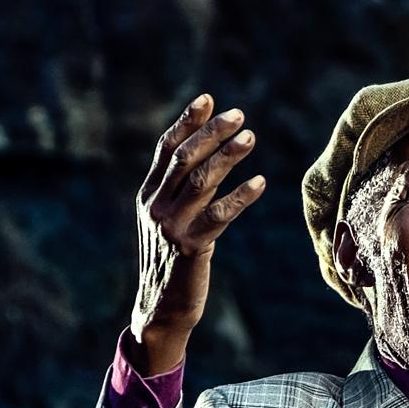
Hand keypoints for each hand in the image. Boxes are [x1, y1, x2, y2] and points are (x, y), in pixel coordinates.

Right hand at [129, 94, 265, 374]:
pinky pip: (220, 215)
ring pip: (200, 181)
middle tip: (239, 115)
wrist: (162, 308)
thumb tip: (208, 154)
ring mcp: (171, 226)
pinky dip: (241, 196)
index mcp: (147, 195)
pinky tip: (260, 182)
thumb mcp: (170, 221)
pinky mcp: (191, 247)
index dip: (187, 122)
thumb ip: (181, 191)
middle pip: (184, 159)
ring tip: (251, 138)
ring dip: (228, 157)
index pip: (165, 149)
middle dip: (211, 133)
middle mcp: (155, 206)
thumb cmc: (173, 261)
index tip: (209, 99)